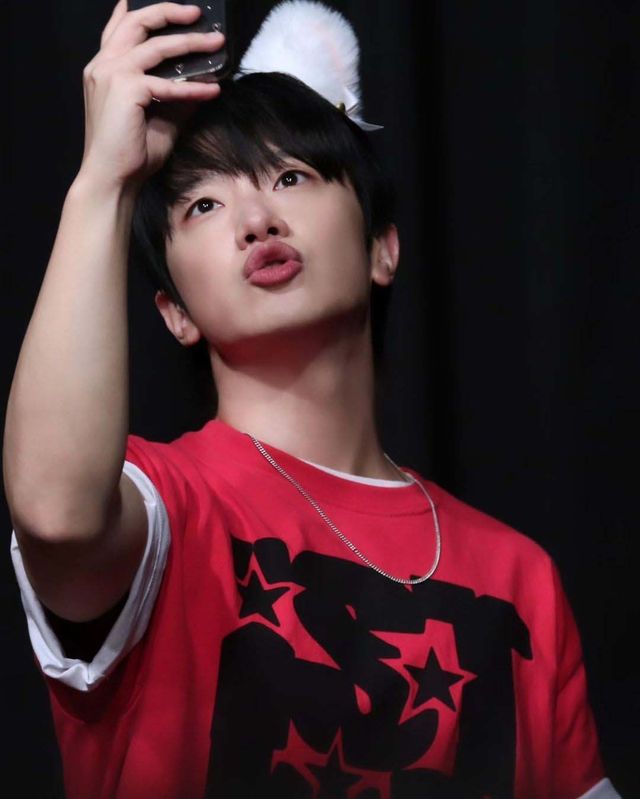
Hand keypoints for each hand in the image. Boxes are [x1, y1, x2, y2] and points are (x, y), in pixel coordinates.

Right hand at [79, 1, 223, 190]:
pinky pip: (169, 83)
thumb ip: (177, 97)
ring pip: (157, 45)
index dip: (137, 10)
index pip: (119, 28)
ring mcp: (112, 73)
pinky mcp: (126, 89)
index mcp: (104, 69)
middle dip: (169, 12)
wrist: (113, 178)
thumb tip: (203, 82)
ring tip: (216, 42)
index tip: (164, 4)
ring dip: (191, 42)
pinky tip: (213, 89)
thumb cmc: (131, 153)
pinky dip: (194, 86)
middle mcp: (104, 65)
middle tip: (198, 14)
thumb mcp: (160, 118)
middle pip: (137, 22)